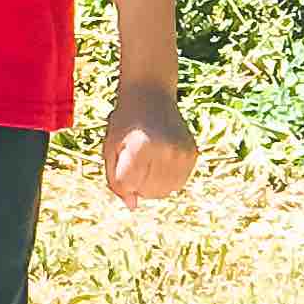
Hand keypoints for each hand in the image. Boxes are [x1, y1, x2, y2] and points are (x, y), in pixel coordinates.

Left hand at [102, 87, 196, 206]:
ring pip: (163, 192)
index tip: (121, 159)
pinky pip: (177, 184)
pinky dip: (166, 179)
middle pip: (146, 192)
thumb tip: (133, 206)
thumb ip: (116, 180)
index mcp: (142, 146)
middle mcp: (166, 151)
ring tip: (147, 160)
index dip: (119, 178)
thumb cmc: (126, 123)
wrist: (151, 97)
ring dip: (151, 184)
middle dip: (135, 183)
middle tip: (134, 158)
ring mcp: (182, 154)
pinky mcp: (192, 155)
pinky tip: (160, 161)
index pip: (127, 185)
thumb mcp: (110, 147)